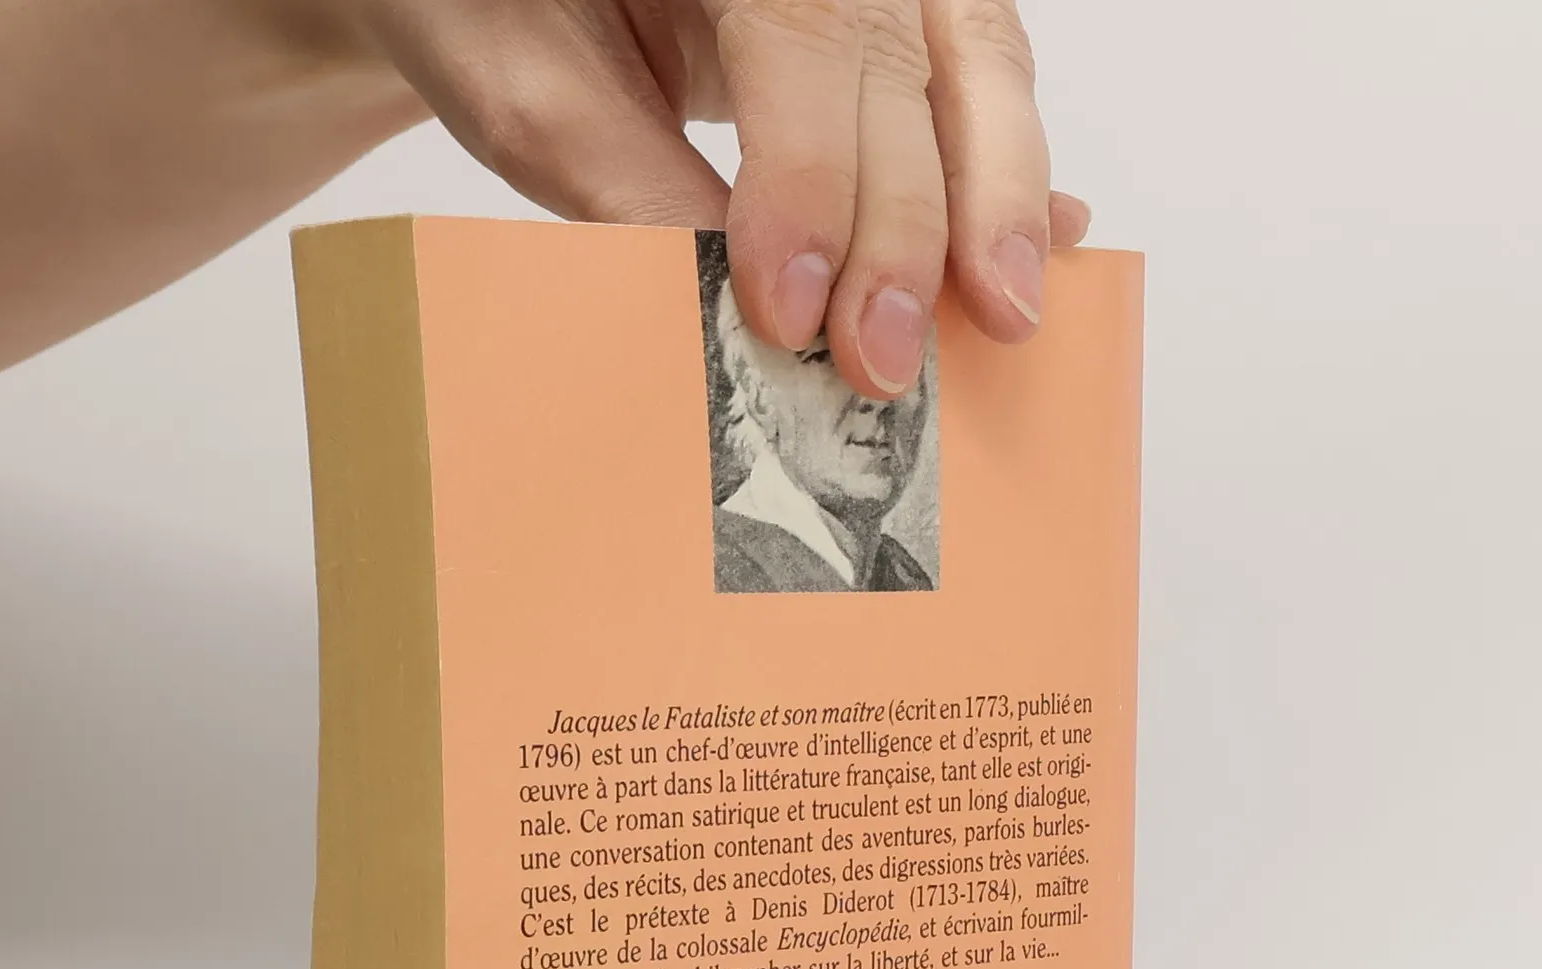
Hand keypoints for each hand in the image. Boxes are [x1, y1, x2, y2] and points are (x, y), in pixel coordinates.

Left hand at [360, 0, 1090, 399]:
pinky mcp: (901, 10)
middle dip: (905, 225)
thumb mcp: (522, 85)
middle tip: (884, 360)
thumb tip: (730, 313)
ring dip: (993, 200)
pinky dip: (1007, 169)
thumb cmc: (494, 0)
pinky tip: (1046, 238)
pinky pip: (977, 72)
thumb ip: (622, 180)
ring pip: (975, 59)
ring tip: (1003, 314)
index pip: (797, 31)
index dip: (809, 179)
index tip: (790, 311)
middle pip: (903, 57)